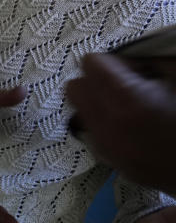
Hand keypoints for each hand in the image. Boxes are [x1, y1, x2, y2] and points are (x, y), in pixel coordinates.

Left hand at [66, 53, 175, 194]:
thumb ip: (149, 61)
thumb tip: (128, 61)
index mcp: (126, 97)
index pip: (90, 62)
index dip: (114, 62)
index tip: (135, 72)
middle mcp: (107, 123)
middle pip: (75, 87)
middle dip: (96, 81)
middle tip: (127, 87)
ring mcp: (106, 146)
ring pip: (80, 111)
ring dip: (98, 103)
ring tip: (129, 108)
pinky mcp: (110, 162)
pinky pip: (92, 133)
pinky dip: (105, 126)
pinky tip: (132, 129)